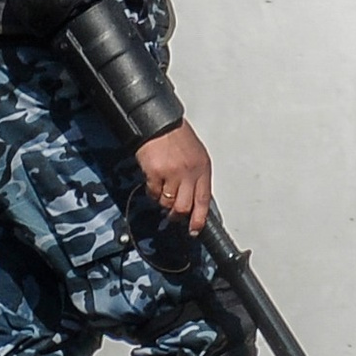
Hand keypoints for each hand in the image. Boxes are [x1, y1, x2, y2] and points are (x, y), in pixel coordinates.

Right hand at [137, 120, 212, 236]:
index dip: (199, 218)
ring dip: (163, 201)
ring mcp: (173, 174)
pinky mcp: (156, 174)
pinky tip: (153, 181)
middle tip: (172, 216)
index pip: (204, 199)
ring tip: (161, 190)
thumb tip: (192, 200)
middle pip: (185, 207)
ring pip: (168, 202)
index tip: (195, 230)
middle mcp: (190, 172)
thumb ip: (195, 177)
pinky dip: (152, 192)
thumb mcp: (195, 156)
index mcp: (202, 168)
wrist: (160, 125)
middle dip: (177, 215)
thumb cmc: (177, 138)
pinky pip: (153, 194)